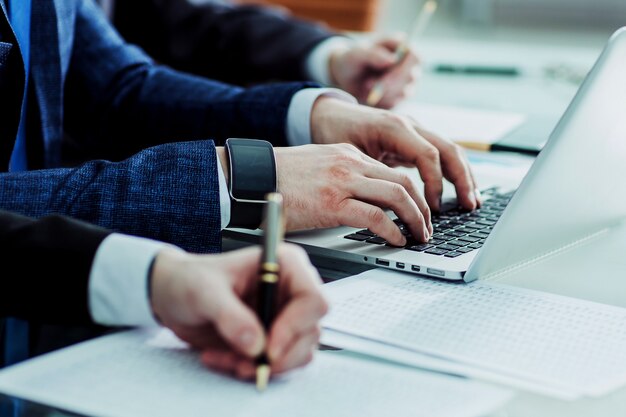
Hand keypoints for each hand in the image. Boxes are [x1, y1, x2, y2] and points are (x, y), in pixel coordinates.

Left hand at [150, 244, 327, 379]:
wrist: (173, 295)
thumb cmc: (190, 279)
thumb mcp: (204, 292)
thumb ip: (229, 315)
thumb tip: (255, 343)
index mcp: (285, 266)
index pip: (312, 299)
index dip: (296, 326)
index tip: (268, 348)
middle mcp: (290, 290)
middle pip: (310, 331)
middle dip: (279, 354)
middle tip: (246, 363)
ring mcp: (285, 316)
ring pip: (298, 352)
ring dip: (264, 365)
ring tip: (227, 359)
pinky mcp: (273, 337)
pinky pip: (279, 363)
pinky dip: (254, 368)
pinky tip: (226, 359)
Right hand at [275, 143, 431, 245]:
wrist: (251, 176)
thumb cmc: (279, 177)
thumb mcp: (318, 165)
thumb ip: (342, 174)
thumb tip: (363, 198)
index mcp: (348, 154)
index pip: (393, 171)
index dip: (413, 193)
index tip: (419, 210)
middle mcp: (350, 163)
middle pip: (404, 181)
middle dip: (423, 206)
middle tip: (427, 226)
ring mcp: (342, 181)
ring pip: (398, 195)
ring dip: (415, 219)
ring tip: (419, 236)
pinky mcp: (332, 203)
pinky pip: (376, 217)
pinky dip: (393, 231)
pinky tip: (397, 241)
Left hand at [310, 97, 479, 212]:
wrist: (327, 113)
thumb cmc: (334, 132)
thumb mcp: (348, 155)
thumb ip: (370, 175)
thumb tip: (388, 207)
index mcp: (393, 127)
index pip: (428, 155)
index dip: (434, 183)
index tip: (432, 208)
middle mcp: (409, 125)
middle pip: (449, 150)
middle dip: (462, 179)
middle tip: (469, 206)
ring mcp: (414, 130)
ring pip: (450, 150)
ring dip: (464, 176)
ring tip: (472, 202)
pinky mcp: (413, 139)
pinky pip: (441, 154)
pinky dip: (452, 172)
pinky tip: (459, 191)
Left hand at [329, 36, 420, 108]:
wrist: (346, 77)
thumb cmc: (353, 59)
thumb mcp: (357, 53)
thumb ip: (373, 54)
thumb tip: (393, 60)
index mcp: (403, 47)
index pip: (415, 57)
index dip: (402, 69)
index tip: (382, 76)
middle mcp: (409, 65)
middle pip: (411, 77)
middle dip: (389, 84)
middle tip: (367, 84)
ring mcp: (407, 82)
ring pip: (404, 93)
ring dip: (383, 93)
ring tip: (366, 85)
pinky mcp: (399, 98)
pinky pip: (395, 104)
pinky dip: (380, 101)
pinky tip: (369, 94)